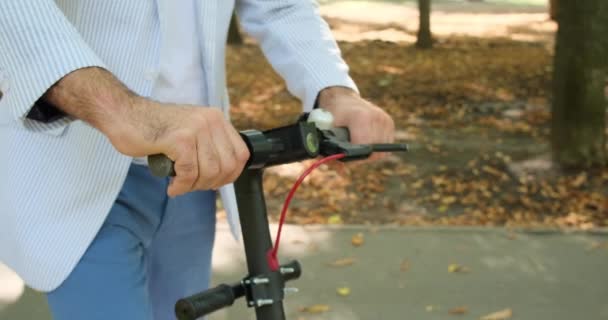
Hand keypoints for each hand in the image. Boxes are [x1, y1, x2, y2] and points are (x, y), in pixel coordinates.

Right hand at [42, 67, 248, 196]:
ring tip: (180, 184)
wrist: (123, 114)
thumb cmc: (154, 128)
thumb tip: (225, 174)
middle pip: (227, 167)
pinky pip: (189, 174)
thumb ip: (209, 146)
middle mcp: (210, 120)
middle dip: (211, 183)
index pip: (241, 154)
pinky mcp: (180, 140)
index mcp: (216, 118)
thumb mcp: (191, 131)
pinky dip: (181, 186)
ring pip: (209, 172)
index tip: (213, 181)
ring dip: (194, 186)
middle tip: (192, 184)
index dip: (230, 174)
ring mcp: (196, 128)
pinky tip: (172, 186)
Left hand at [317, 87, 394, 160]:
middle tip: (350, 152)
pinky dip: (377, 148)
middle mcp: (376, 117)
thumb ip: (329, 152)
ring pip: (382, 151)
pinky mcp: (389, 122)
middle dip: (361, 157)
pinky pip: (386, 145)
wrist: (342, 99)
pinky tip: (366, 142)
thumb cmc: (332, 115)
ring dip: (370, 154)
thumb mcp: (325, 131)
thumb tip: (342, 172)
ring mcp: (385, 119)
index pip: (364, 147)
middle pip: (374, 151)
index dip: (354, 157)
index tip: (345, 155)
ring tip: (357, 146)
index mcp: (361, 117)